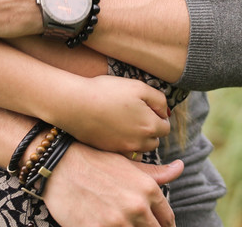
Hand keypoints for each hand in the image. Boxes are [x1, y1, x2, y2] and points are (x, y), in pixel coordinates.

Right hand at [45, 144, 181, 226]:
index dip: (164, 226)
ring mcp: (117, 222)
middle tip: (136, 224)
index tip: (158, 226)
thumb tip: (180, 167)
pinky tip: (108, 226)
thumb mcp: (128, 164)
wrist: (60, 165)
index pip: (167, 220)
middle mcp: (137, 207)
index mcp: (148, 190)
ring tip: (122, 223)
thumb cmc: (95, 161)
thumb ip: (156, 173)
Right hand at [53, 76, 170, 154]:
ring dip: (138, 139)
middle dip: (150, 129)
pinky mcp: (109, 152)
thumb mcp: (139, 87)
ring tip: (126, 122)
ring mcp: (123, 149)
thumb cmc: (108, 92)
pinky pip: (124, 153)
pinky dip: (124, 145)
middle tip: (136, 113)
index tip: (147, 107)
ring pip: (140, 149)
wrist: (76, 104)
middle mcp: (139, 142)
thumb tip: (165, 113)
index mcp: (150, 126)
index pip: (165, 127)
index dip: (158, 115)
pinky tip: (115, 130)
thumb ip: (159, 100)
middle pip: (154, 140)